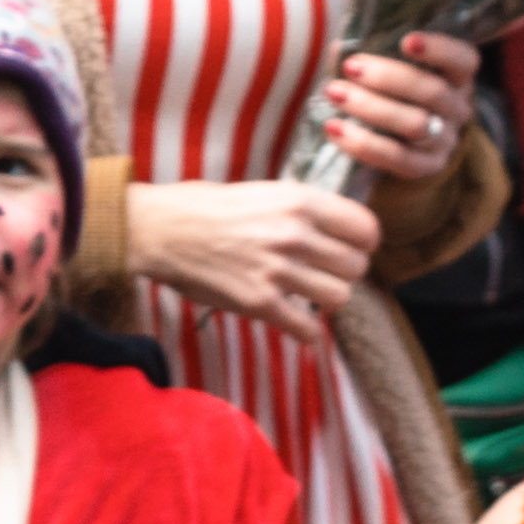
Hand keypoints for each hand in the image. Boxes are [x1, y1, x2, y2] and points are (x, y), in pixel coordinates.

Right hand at [122, 179, 382, 338]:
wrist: (158, 229)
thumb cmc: (202, 206)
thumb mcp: (261, 191)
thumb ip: (300, 210)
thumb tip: (334, 228)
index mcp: (298, 201)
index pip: (365, 229)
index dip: (363, 243)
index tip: (351, 248)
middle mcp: (294, 234)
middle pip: (356, 267)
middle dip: (344, 272)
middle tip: (325, 273)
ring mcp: (278, 270)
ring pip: (338, 297)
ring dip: (326, 300)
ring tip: (309, 295)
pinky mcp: (259, 302)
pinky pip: (307, 329)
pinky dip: (307, 333)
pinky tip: (298, 325)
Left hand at [321, 35, 479, 193]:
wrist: (401, 137)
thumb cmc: (393, 86)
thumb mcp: (394, 63)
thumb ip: (375, 50)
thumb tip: (339, 49)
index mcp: (457, 75)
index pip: (463, 60)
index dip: (439, 50)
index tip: (407, 41)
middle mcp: (457, 108)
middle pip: (433, 92)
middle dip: (388, 77)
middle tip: (350, 66)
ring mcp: (445, 140)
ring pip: (416, 125)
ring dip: (371, 108)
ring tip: (334, 93)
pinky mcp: (427, 166)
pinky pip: (399, 158)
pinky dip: (364, 144)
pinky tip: (334, 128)